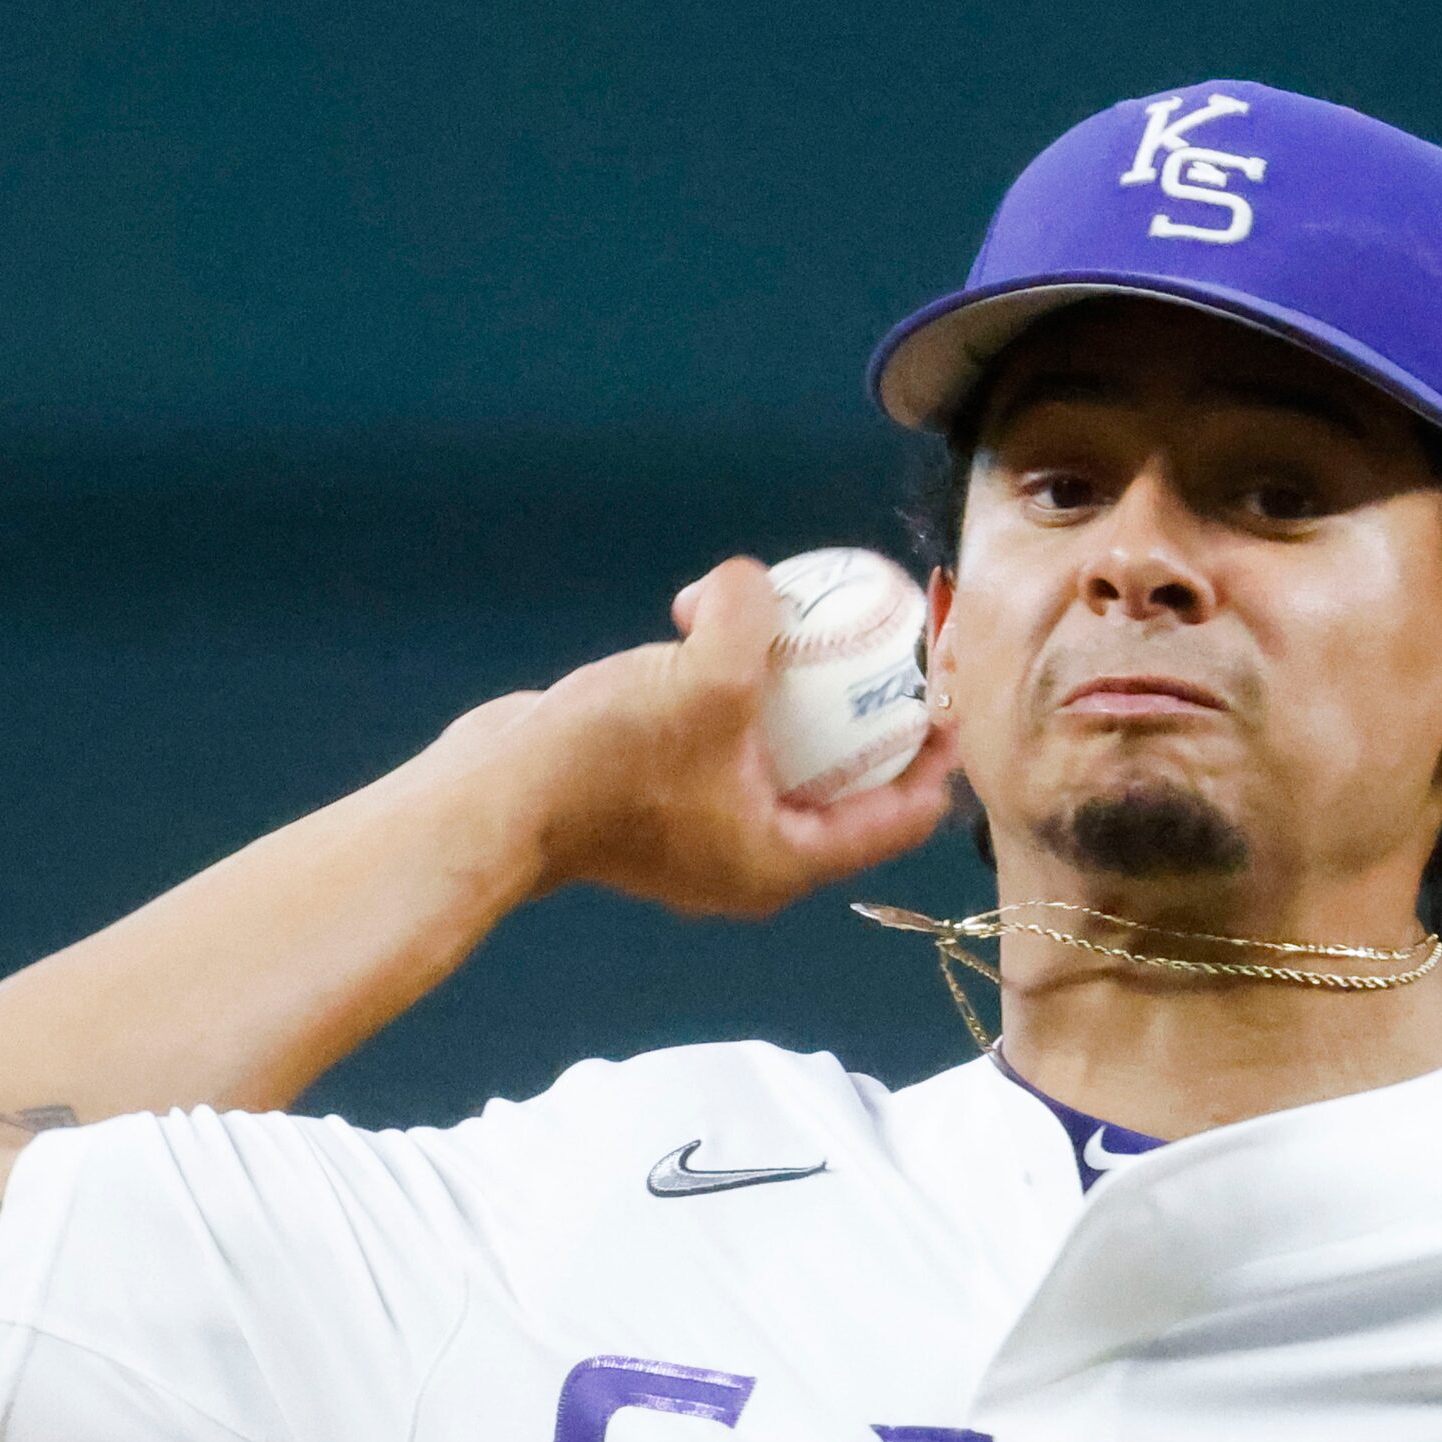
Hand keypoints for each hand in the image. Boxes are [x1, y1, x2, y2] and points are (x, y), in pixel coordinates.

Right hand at [446, 557, 958, 917]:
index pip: (902, 813)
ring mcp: (703, 828)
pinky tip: (698, 625)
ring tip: (777, 612)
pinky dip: (724, 686)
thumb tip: (757, 582)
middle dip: (864, 704)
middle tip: (882, 636)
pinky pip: (721, 736)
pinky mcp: (658, 796)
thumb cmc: (608, 764)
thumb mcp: (708, 678)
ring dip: (783, 680)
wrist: (491, 800)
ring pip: (778, 748)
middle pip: (846, 777)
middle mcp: (754, 855)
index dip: (937, 749)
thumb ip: (755, 619)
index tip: (950, 685)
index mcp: (788, 859)